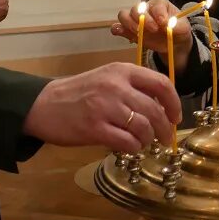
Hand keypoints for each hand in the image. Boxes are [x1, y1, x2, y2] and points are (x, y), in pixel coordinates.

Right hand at [24, 62, 181, 153]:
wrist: (43, 104)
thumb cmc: (78, 93)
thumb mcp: (106, 79)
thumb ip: (132, 88)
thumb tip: (161, 109)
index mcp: (121, 71)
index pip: (161, 84)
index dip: (174, 103)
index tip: (175, 117)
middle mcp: (116, 86)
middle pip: (155, 110)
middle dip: (165, 129)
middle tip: (166, 140)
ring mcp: (105, 107)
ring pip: (143, 128)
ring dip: (148, 140)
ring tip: (143, 143)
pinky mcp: (95, 128)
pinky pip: (127, 142)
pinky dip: (133, 148)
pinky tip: (129, 147)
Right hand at [111, 0, 194, 57]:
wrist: (173, 43)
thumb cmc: (178, 30)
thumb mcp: (183, 28)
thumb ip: (177, 26)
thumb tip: (168, 25)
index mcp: (159, 3)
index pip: (156, 4)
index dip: (158, 12)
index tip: (163, 22)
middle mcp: (145, 8)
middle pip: (137, 8)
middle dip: (143, 18)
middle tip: (153, 29)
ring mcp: (135, 19)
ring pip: (124, 14)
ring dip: (128, 22)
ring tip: (137, 32)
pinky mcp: (129, 31)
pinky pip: (118, 27)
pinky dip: (117, 29)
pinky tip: (120, 33)